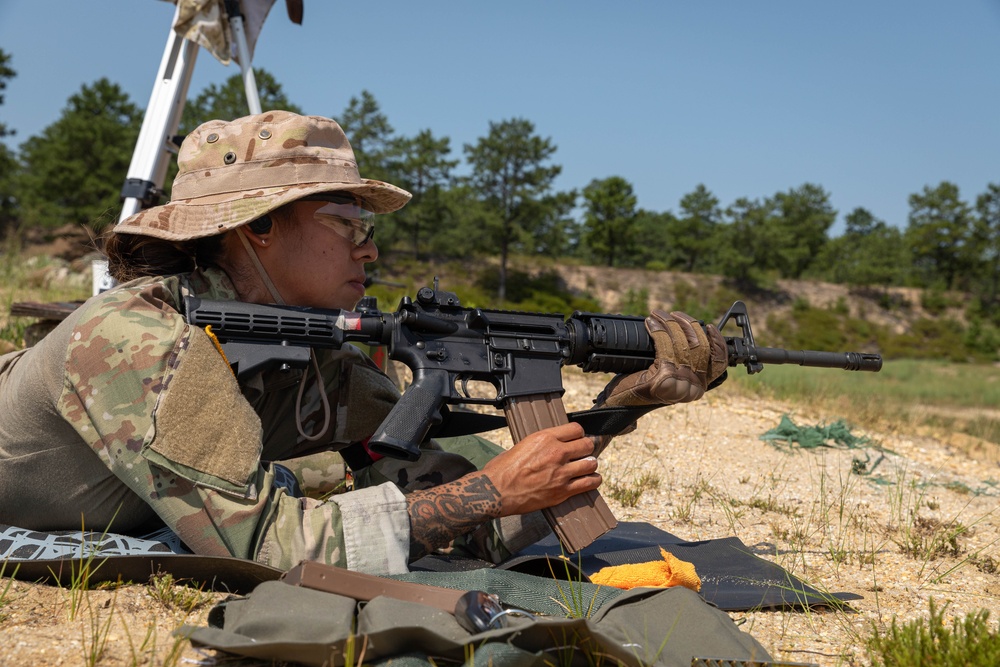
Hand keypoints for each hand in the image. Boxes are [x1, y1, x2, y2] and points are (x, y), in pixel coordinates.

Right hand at [481, 422, 600, 515]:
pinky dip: (593, 481)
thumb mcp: (521, 445)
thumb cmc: (502, 469)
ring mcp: (561, 473)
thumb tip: (548, 446)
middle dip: (586, 448)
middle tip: (583, 453)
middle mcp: (556, 453)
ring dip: (590, 465)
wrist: (496, 491)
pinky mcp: (562, 491)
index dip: (578, 434)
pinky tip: (590, 480)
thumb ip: (540, 444)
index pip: (576, 429)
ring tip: (586, 467)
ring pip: (591, 464)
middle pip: (587, 445)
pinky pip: (589, 483)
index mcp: (544, 438)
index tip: (577, 438)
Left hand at [601, 310, 727, 406]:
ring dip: (669, 323)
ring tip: (657, 314)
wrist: (620, 405)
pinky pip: (665, 347)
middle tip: (672, 314)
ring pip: (682, 345)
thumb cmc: (641, 386)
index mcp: (698, 387)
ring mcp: (679, 384)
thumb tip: (685, 330)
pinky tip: (650, 323)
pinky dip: (658, 331)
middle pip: (701, 348)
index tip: (709, 326)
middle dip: (687, 325)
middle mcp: (693, 387)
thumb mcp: (668, 375)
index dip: (717, 341)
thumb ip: (682, 361)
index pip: (719, 363)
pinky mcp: (663, 378)